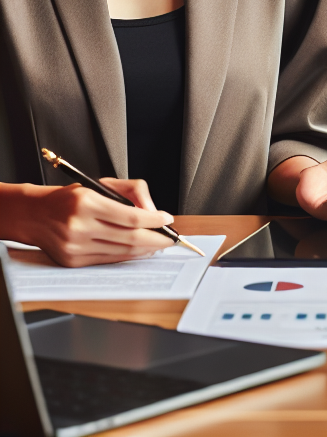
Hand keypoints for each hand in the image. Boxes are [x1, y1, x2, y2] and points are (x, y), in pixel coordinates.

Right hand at [0, 179, 174, 267]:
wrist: (35, 214)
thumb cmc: (72, 197)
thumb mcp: (100, 185)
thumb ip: (131, 192)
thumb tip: (152, 211)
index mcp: (87, 203)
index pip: (131, 216)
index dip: (154, 220)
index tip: (167, 219)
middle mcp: (79, 226)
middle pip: (129, 237)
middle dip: (156, 239)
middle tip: (171, 238)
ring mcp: (75, 247)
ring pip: (121, 251)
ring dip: (145, 250)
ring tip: (158, 244)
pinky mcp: (72, 261)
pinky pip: (108, 260)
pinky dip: (127, 256)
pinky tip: (139, 251)